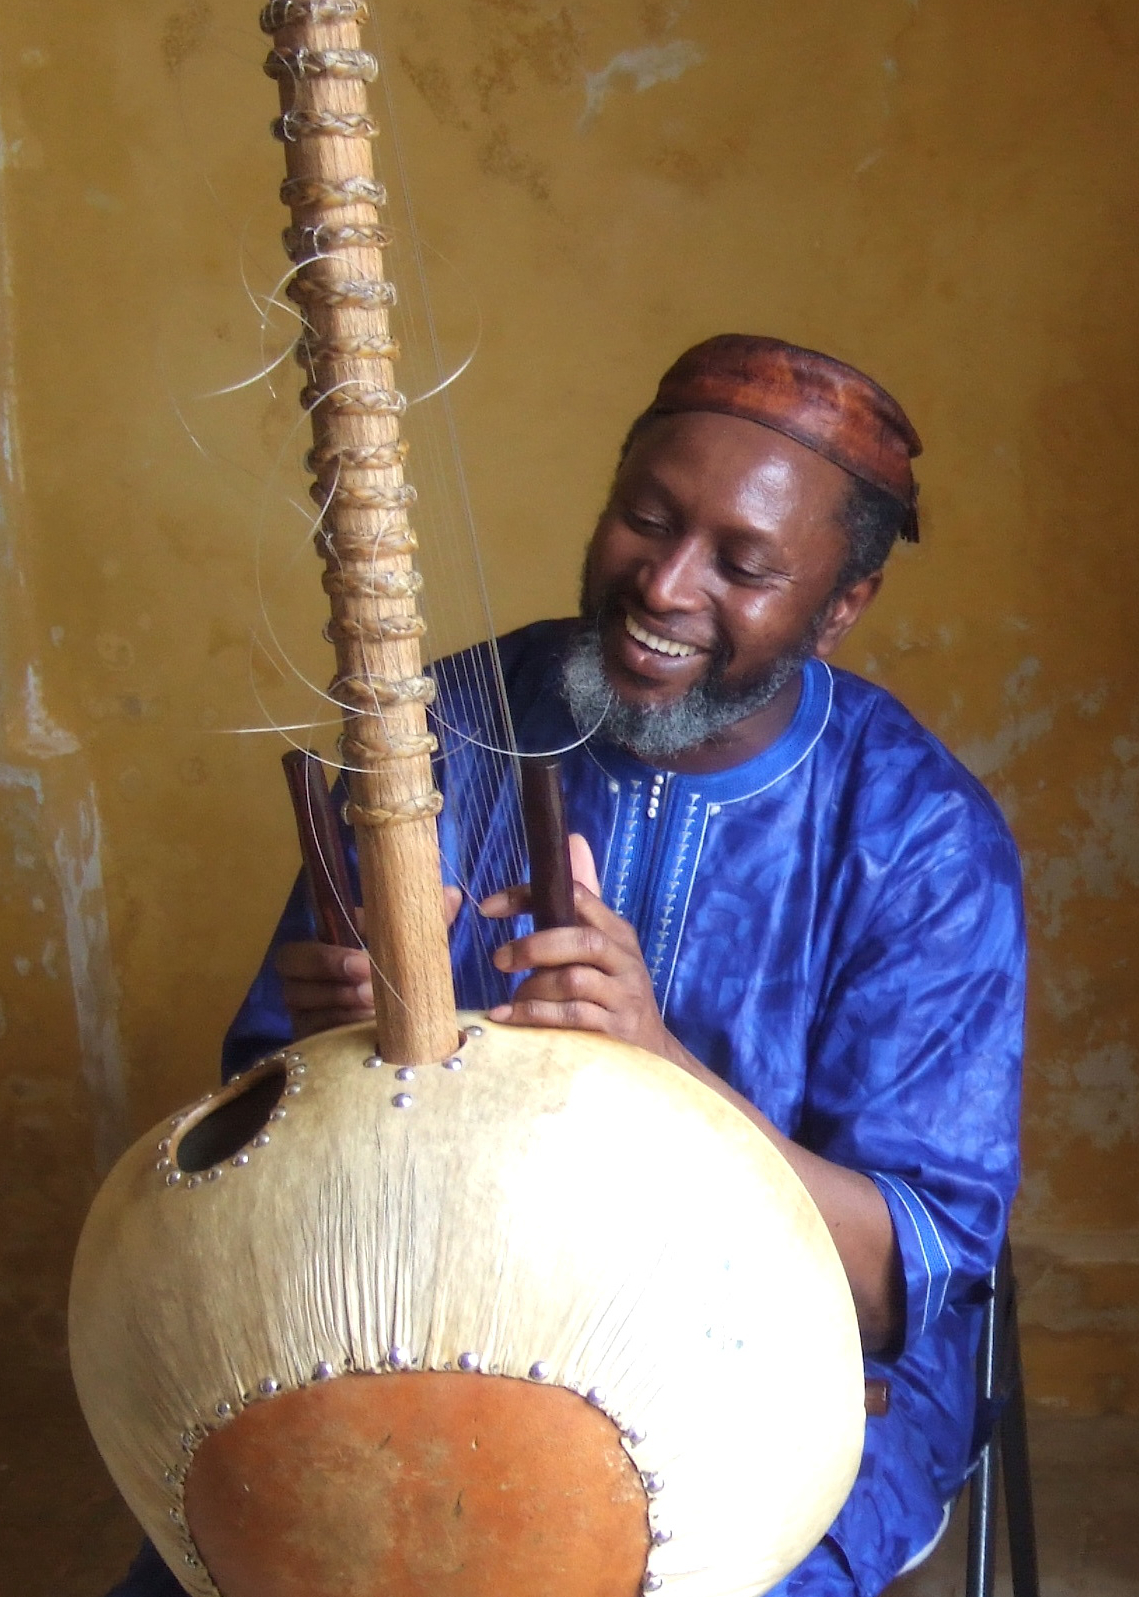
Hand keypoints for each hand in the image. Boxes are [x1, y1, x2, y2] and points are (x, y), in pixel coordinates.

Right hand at [276, 886, 461, 1038]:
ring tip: (373, 1002)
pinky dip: (337, 1025)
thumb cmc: (400, 983)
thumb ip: (431, 923)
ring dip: (339, 997)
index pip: (319, 927)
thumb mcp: (416, 953)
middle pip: (291, 960)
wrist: (396, 1036)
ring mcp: (302, 1003)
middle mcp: (306, 970)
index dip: (340, 931)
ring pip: (301, 996)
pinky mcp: (307, 1034)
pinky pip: (312, 1027)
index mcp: (331, 939)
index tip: (368, 947)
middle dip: (329, 963)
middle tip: (366, 970)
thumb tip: (452, 894)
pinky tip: (362, 1027)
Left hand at [479, 836, 681, 1063]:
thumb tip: (575, 842)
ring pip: (573, 979)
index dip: (529, 896)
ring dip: (533, 988)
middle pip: (579, 938)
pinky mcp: (617, 1030)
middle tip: (499, 959)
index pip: (576, 895)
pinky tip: (510, 1018)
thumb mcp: (601, 947)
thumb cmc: (613, 995)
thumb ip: (583, 904)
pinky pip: (573, 1016)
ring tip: (513, 999)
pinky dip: (536, 1016)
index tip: (488, 906)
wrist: (650, 1055)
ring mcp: (624, 995)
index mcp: (616, 932)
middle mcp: (624, 959)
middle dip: (533, 946)